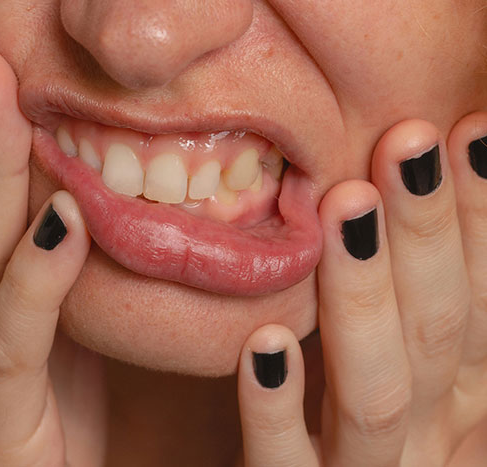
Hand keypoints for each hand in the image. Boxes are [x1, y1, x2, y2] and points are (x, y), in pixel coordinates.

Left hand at [236, 115, 486, 465]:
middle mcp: (432, 429)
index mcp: (464, 392)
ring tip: (345, 203)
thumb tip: (428, 207)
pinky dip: (278, 406)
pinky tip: (265, 340)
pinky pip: (286, 460)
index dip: (481, 217)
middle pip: (439, 328)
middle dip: (428, 232)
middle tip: (406, 139)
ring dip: (365, 294)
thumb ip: (426, 300)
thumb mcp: (423, 370)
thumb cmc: (379, 434)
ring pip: (377, 389)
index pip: (481, 298)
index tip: (466, 129)